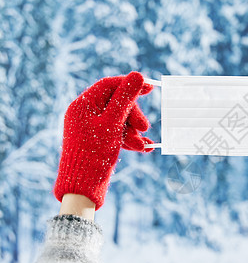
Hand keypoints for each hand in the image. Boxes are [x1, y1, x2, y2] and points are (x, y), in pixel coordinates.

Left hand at [54, 71, 153, 209]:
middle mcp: (85, 114)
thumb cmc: (94, 153)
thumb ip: (126, 98)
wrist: (82, 187)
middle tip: (145, 128)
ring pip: (119, 121)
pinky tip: (145, 148)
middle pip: (116, 104)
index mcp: (83, 105)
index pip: (109, 85)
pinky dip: (129, 140)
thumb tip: (138, 75)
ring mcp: (91, 128)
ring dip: (133, 132)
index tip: (150, 88)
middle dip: (133, 116)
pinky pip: (116, 134)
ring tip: (142, 146)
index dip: (130, 84)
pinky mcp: (97, 142)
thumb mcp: (114, 123)